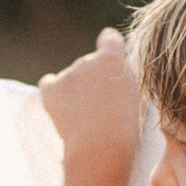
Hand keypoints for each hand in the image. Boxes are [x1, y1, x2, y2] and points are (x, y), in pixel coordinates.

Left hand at [37, 28, 143, 178]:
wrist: (101, 146)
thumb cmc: (126, 127)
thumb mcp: (138, 96)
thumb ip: (125, 80)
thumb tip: (117, 77)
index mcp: (113, 59)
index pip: (110, 39)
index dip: (109, 46)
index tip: (109, 58)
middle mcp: (88, 60)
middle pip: (89, 64)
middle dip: (93, 79)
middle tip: (100, 106)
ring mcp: (67, 74)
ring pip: (71, 78)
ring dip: (76, 90)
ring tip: (85, 117)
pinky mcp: (51, 90)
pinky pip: (48, 84)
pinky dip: (54, 93)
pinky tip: (62, 108)